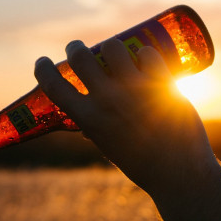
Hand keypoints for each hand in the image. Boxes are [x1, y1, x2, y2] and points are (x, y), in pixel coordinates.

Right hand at [34, 38, 217, 193]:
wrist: (178, 173)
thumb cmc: (142, 164)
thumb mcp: (109, 147)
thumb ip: (97, 130)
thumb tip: (86, 124)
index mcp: (89, 119)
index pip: (53, 85)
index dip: (43, 69)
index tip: (42, 62)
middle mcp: (108, 101)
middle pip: (80, 57)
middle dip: (74, 48)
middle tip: (77, 48)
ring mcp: (134, 90)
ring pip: (113, 47)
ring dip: (111, 47)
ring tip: (116, 53)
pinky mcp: (161, 84)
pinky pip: (148, 54)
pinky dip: (145, 54)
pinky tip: (146, 59)